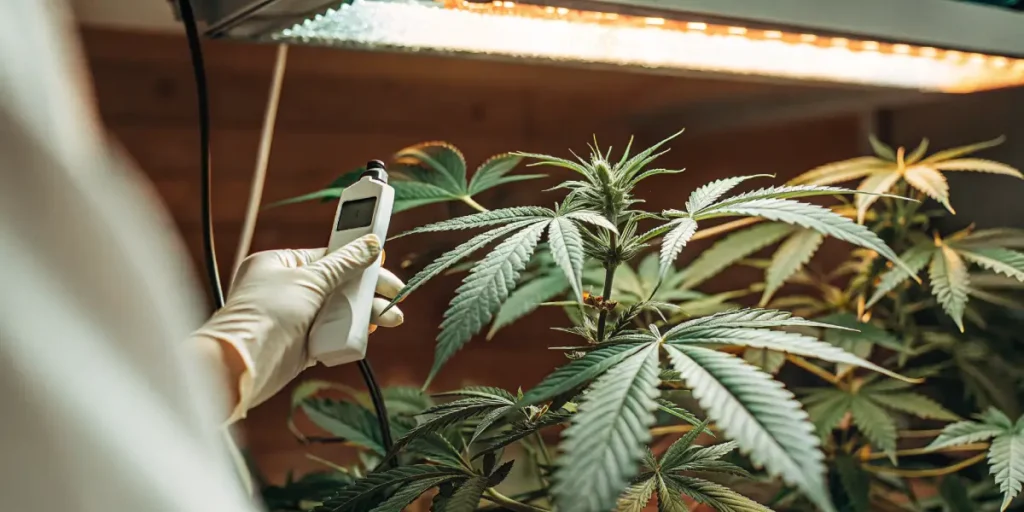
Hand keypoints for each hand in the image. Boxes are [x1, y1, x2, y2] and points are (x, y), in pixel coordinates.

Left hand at [189, 234, 403, 420]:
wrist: (245, 363)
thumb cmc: (266, 313)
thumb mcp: (312, 280)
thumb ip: (345, 263)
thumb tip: (369, 243)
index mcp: (280, 264)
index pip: (327, 256)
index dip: (357, 259)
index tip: (382, 261)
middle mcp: (286, 288)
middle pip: (338, 284)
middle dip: (368, 291)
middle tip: (396, 293)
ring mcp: (294, 316)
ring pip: (338, 310)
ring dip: (365, 313)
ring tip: (391, 318)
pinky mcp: (301, 343)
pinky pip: (333, 333)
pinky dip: (350, 333)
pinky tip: (368, 332)